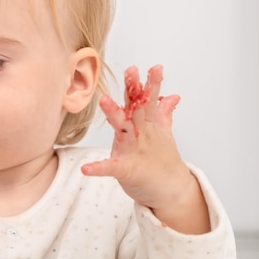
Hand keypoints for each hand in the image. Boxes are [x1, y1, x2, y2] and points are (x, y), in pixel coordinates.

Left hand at [81, 65, 209, 233]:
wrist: (170, 191)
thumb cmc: (160, 162)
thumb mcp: (162, 135)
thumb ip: (163, 114)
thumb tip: (172, 96)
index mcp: (146, 125)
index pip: (145, 100)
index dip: (144, 84)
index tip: (144, 67)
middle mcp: (140, 134)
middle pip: (137, 109)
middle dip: (135, 90)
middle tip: (132, 72)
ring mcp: (133, 151)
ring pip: (123, 129)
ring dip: (115, 114)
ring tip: (104, 100)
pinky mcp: (126, 170)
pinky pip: (110, 168)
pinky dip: (99, 168)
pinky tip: (86, 169)